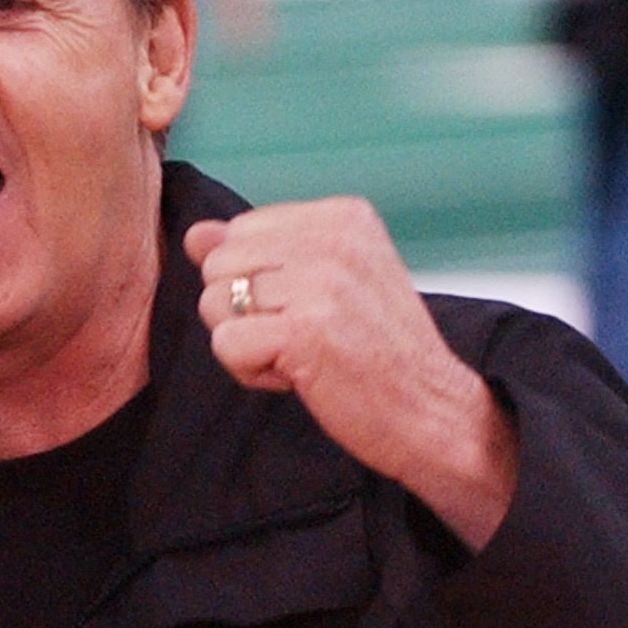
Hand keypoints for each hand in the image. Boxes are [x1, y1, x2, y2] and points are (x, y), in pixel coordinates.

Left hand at [186, 199, 518, 549]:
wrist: (432, 411)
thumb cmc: (379, 352)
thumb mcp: (324, 283)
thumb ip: (260, 252)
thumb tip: (196, 235)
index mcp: (343, 216)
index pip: (239, 232)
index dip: (259, 282)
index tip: (310, 310)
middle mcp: (333, 238)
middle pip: (219, 265)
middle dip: (245, 312)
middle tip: (303, 338)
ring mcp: (320, 282)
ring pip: (215, 304)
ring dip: (250, 344)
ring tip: (303, 357)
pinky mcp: (305, 330)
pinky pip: (226, 343)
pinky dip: (251, 372)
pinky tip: (298, 376)